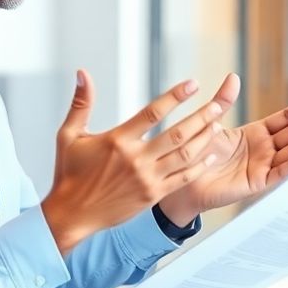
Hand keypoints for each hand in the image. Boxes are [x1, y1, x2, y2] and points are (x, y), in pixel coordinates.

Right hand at [40, 70, 227, 252]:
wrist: (72, 214)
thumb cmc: (69, 173)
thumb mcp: (69, 136)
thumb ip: (81, 103)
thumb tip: (82, 73)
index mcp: (117, 140)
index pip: (153, 112)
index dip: (175, 96)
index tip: (192, 84)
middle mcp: (135, 159)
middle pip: (177, 134)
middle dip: (201, 117)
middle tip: (218, 104)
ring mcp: (147, 179)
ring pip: (184, 156)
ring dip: (204, 138)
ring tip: (218, 124)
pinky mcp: (153, 195)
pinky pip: (183, 179)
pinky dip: (199, 166)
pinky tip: (211, 154)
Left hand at [158, 76, 287, 224]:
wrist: (182, 179)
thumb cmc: (195, 153)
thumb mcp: (212, 121)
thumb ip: (224, 100)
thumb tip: (233, 76)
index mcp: (256, 134)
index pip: (286, 118)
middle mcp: (264, 149)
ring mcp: (264, 165)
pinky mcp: (260, 181)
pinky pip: (282, 170)